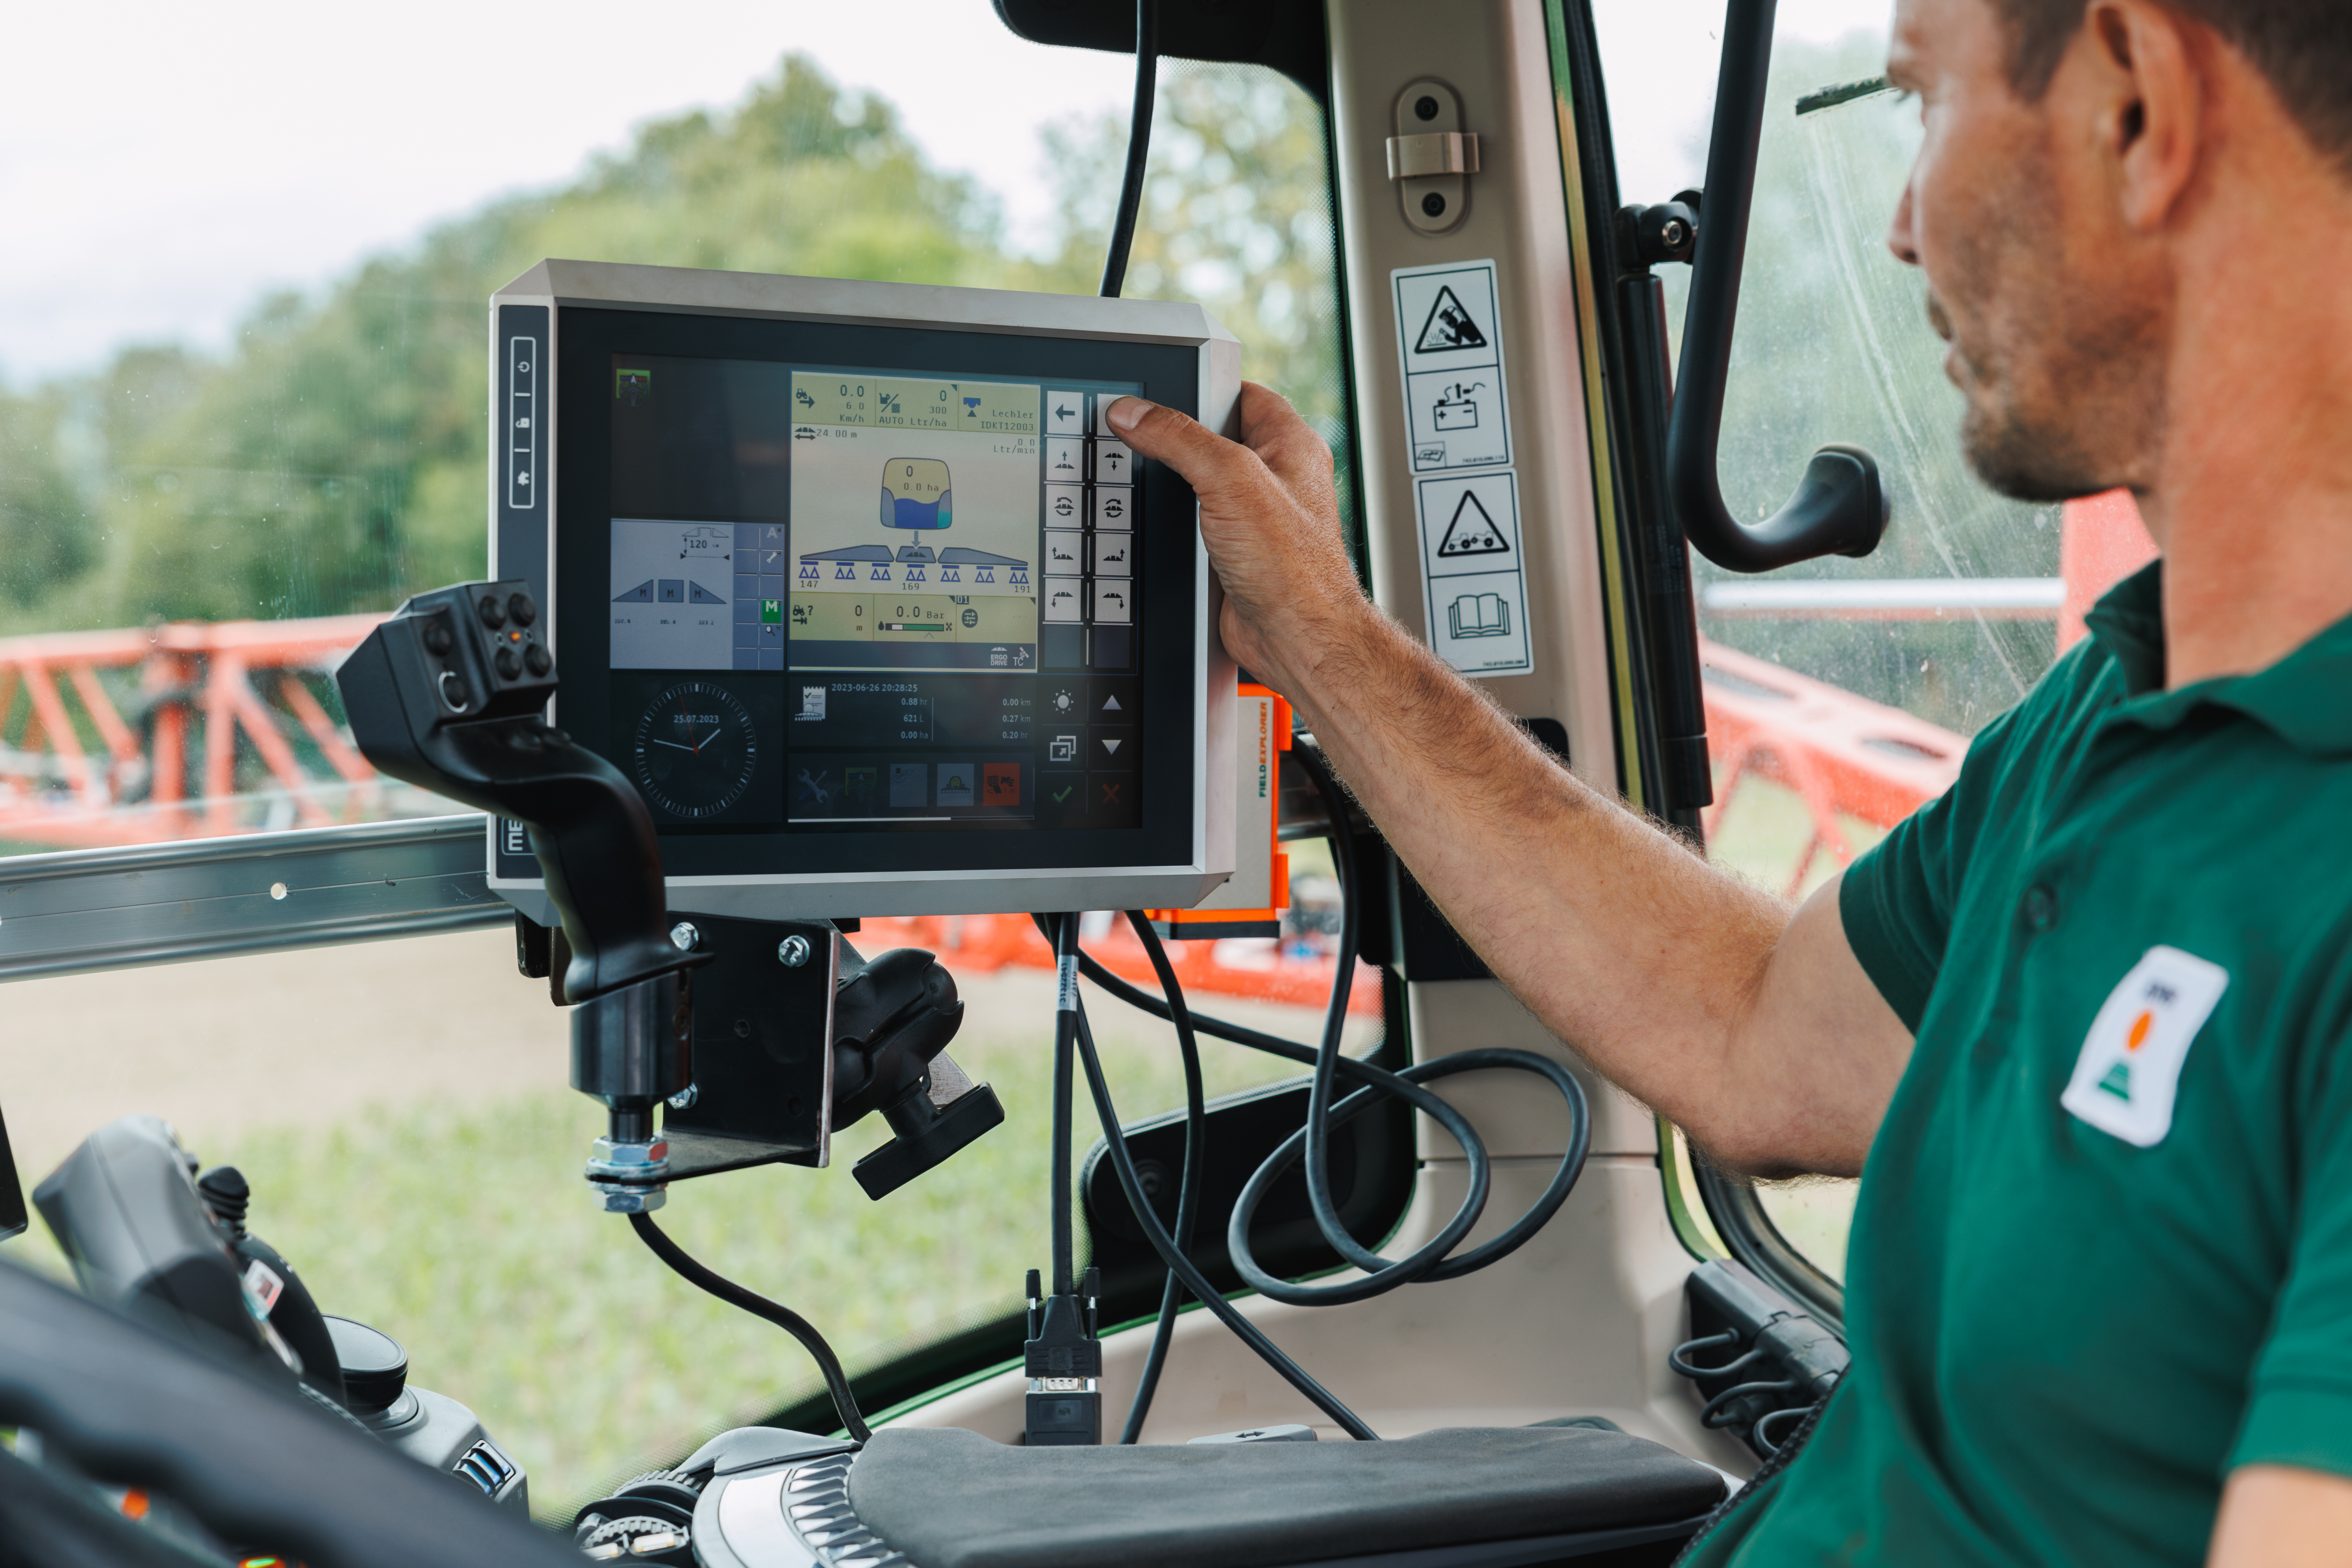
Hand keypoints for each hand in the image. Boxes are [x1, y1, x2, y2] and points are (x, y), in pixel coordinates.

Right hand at [1105, 384, 1369, 688]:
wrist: (1294, 638)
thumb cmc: (1292, 567)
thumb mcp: (1229, 480)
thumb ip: (1179, 439)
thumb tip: (1135, 415)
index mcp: (1291, 444)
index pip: (1241, 393)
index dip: (1202, 388)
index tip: (1161, 392)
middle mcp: (1276, 477)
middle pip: (1213, 438)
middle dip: (1177, 441)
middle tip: (1142, 437)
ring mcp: (1254, 517)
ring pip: (1199, 484)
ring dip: (1173, 489)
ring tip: (1148, 481)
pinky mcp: (1233, 552)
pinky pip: (1194, 524)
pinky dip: (1173, 527)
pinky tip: (1160, 528)